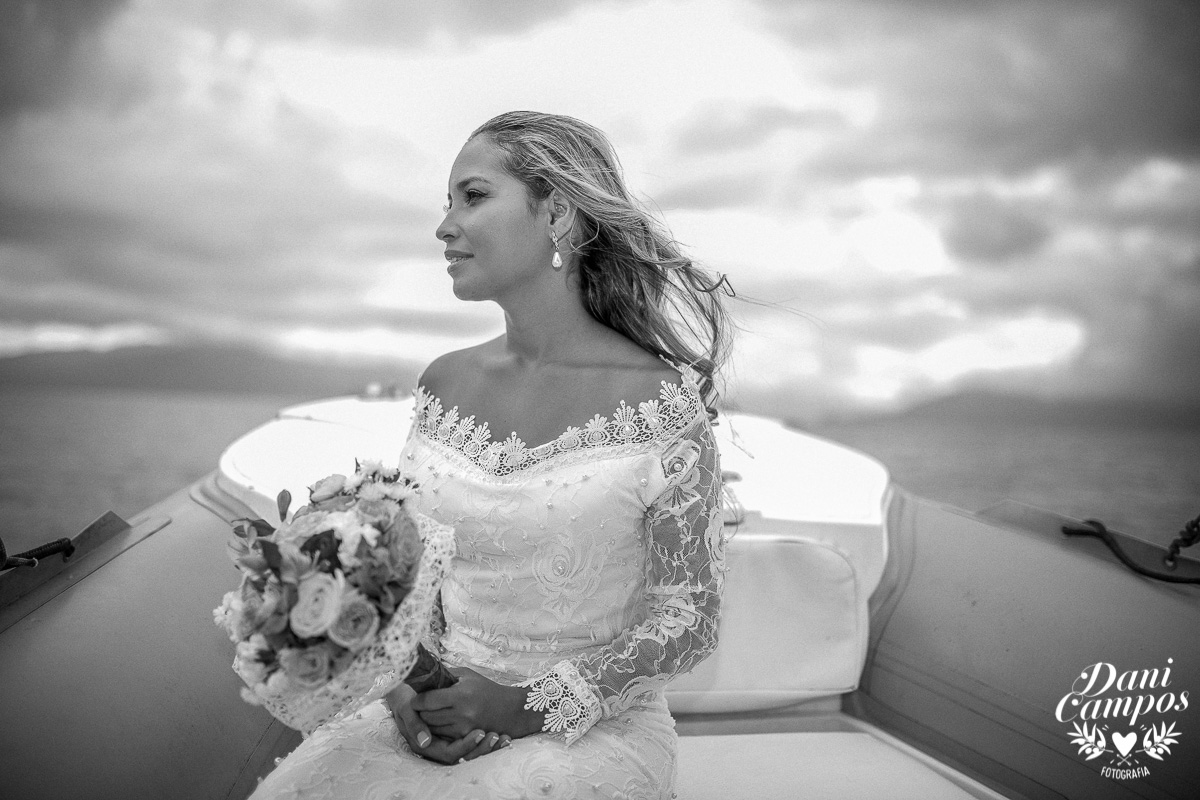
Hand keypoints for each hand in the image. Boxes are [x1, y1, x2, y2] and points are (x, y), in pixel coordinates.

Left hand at [411, 666, 542, 740]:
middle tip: (418, 705)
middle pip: (426, 717)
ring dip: (427, 722)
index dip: (417, 699)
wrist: (509, 710)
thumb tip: (422, 675)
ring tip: (428, 712)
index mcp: (461, 695)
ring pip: (432, 728)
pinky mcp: (465, 738)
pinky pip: (442, 736)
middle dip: (419, 711)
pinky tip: (440, 721)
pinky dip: (438, 729)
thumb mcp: (466, 676)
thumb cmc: (486, 689)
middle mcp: (461, 714)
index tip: (414, 697)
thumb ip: (444, 675)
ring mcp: (463, 728)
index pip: (427, 700)